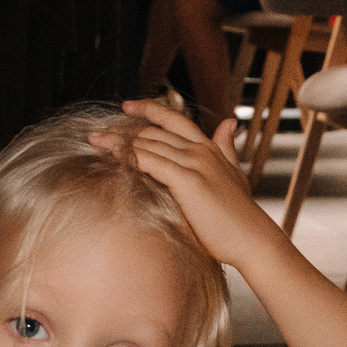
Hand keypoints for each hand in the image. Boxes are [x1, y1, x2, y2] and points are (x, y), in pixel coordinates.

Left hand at [101, 98, 285, 269]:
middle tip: (97, 134)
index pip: (174, 118)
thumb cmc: (240, 216)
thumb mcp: (235, 173)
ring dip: (117, 142)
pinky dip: (128, 157)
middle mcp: (200, 150)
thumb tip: (229, 122)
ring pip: (147, 144)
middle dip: (122, 130)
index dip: (149, 109)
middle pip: (153, 130)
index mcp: (209, 147)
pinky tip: (111, 158)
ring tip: (94, 142)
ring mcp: (194, 163)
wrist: (251, 240)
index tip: (126, 107)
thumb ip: (227, 147)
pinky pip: (149, 161)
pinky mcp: (186, 180)